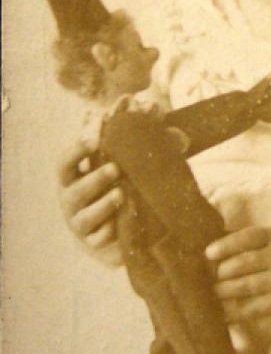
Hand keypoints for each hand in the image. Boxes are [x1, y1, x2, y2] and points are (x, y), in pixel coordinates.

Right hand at [58, 139, 123, 265]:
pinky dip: (109, 232)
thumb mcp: (98, 162)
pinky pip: (98, 239)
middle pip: (76, 192)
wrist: (101, 226)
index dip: (76, 151)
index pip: (64, 163)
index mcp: (69, 178)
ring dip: (104, 206)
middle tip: (116, 169)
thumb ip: (97, 139)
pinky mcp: (92, 242)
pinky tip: (119, 224)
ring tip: (122, 194)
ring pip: (86, 218)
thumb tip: (95, 111)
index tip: (94, 140)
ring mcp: (79, 223)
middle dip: (95, 180)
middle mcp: (69, 201)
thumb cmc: (100, 185)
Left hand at [205, 227, 270, 320]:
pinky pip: (253, 308)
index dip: (226, 245)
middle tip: (203, 278)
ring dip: (223, 291)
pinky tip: (220, 316)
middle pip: (244, 263)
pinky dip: (234, 313)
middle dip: (221, 272)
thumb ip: (250, 243)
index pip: (248, 237)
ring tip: (209, 295)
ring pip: (246, 285)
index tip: (208, 253)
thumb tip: (211, 251)